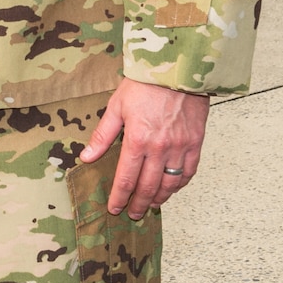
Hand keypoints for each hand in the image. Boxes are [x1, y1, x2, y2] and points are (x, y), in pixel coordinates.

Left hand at [77, 77, 209, 219]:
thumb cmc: (146, 84)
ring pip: (169, 184)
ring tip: (151, 205)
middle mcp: (159, 148)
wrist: (177, 67)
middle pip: (148, 187)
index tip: (115, 208)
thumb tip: (87, 156)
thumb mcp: (117, 106)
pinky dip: (179, 185)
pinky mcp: (195, 143)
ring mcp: (179, 147)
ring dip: (159, 199)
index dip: (119, 197)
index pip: (126, 179)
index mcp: (137, 140)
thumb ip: (103, 135)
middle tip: (133, 214)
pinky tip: (172, 188)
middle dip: (139, 204)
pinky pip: (188, 172)